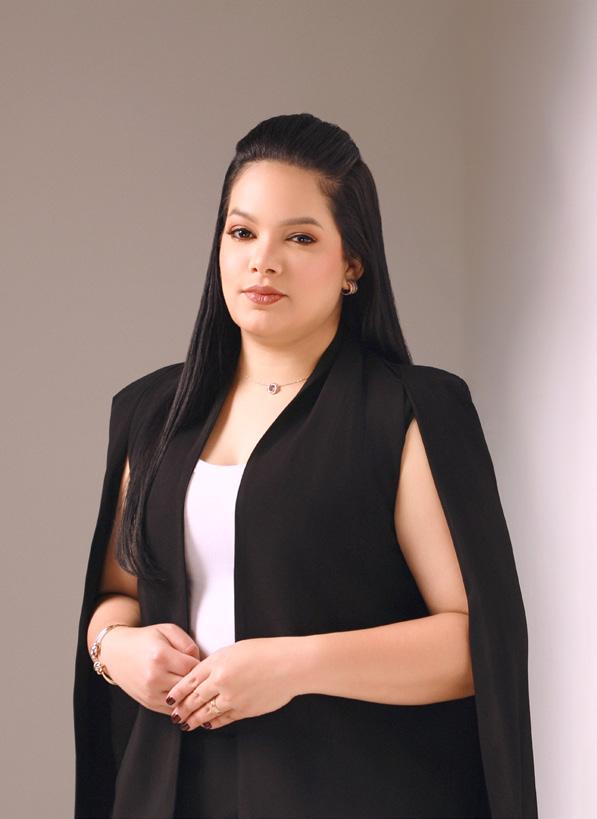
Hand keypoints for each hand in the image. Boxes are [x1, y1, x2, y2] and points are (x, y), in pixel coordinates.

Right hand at [100, 623, 201, 715]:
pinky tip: (180, 692)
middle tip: (198, 673)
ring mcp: (150, 693)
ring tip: (189, 683)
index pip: (193, 667)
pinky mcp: (148, 703)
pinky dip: (179, 703)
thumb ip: (188, 643)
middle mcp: (155, 677)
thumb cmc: (144, 639)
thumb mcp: (167, 630)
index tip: (198, 661)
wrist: (116, 653)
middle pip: (189, 685)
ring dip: (188, 693)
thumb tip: (200, 660)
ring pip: (182, 700)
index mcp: (161, 656)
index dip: (199, 664)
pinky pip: (172, 709)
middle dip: (196, 680)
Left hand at [164, 636, 303, 730]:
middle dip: (182, 709)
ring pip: (206, 713)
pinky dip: (213, 723)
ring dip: (194, 720)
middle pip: (194, 699)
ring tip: (186, 724)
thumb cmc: (266, 651)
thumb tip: (205, 675)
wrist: (289, 665)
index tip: (170, 699)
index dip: (177, 692)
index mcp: (217, 662)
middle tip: (174, 715)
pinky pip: (223, 719)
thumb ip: (217, 662)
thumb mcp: (235, 649)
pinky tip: (208, 725)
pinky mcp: (244, 710)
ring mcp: (232, 698)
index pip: (189, 680)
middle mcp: (221, 681)